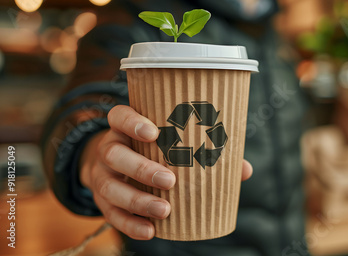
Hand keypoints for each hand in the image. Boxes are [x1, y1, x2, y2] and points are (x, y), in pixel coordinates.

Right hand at [80, 105, 252, 239]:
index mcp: (125, 128)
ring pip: (109, 187)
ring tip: (164, 210)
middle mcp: (109, 148)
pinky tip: (150, 231)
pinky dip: (130, 224)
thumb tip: (244, 170)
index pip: (118, 116)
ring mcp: (102, 176)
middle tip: (170, 180)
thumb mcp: (171, 145)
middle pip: (114, 154)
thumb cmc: (156, 152)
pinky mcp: (103, 201)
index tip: (154, 133)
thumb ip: (205, 153)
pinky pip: (111, 214)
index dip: (131, 122)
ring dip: (138, 200)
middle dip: (141, 168)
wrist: (115, 169)